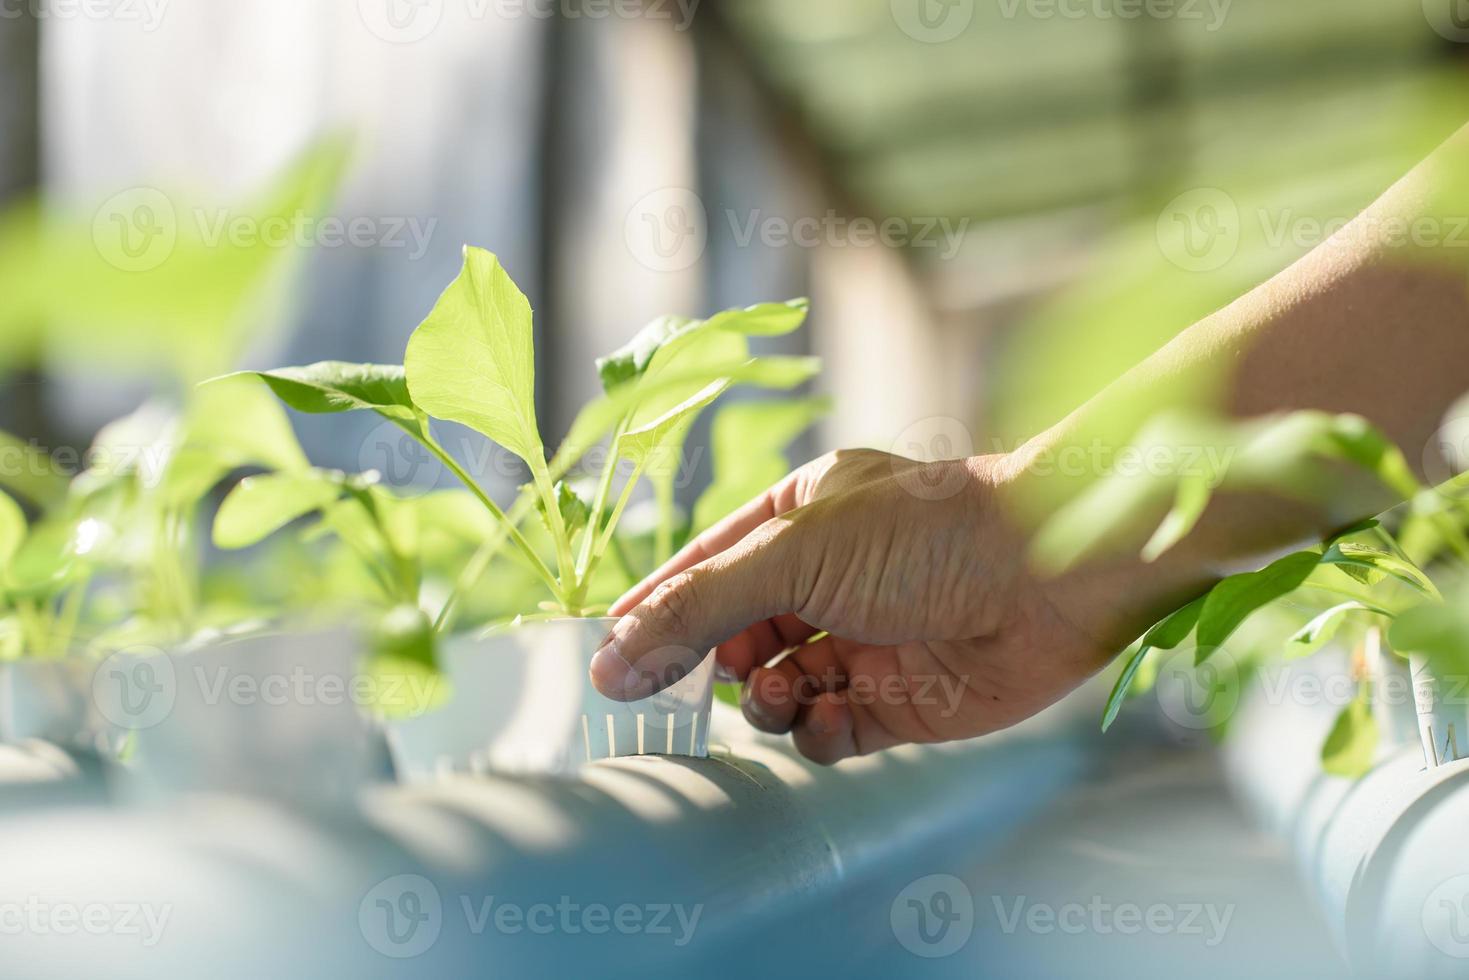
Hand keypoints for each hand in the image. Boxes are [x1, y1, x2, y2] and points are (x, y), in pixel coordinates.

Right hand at [589, 449, 1168, 764]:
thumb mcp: (792, 554)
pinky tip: (827, 717)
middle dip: (716, 663)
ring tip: (780, 692)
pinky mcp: (901, 700)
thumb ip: (700, 609)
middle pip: (737, 635)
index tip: (611, 657)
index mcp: (801, 518)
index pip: (706, 568)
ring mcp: (865, 641)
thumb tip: (612, 661)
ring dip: (767, 700)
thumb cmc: (924, 536)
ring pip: (779, 689)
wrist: (1048, 579)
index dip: (658, 611)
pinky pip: (832, 731)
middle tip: (693, 686)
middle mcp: (830, 578)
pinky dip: (818, 733)